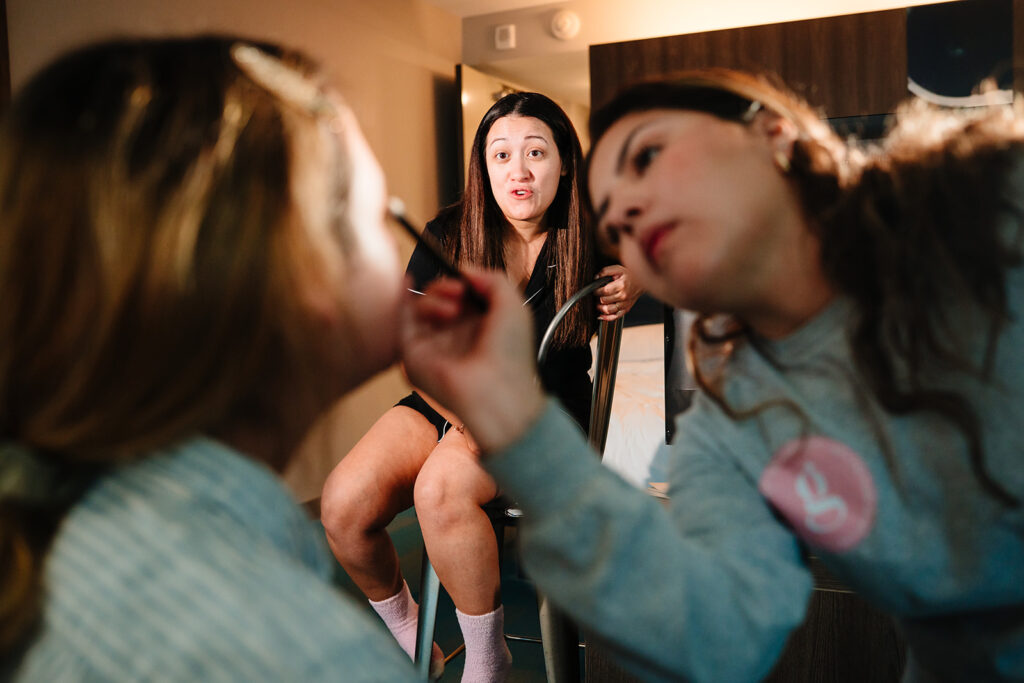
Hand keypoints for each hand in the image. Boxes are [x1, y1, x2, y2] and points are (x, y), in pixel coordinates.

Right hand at [400, 271, 545, 453]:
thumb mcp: (513, 306)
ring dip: (434, 296)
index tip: (467, 280)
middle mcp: (454, 335)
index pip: (460, 295)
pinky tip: (408, 283)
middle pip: (438, 297)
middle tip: (460, 291)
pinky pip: (401, 321)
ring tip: (452, 309)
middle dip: (446, 286)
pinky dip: (402, 298)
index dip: (461, 282)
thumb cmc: (510, 355)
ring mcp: (433, 345)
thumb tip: (464, 269)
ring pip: (421, 306)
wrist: (497, 392)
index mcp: (479, 326)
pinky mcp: (414, 355)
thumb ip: (493, 279)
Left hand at [595, 265, 643, 320]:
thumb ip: (605, 272)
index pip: (604, 291)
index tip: (594, 290)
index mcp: (621, 285)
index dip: (596, 291)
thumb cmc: (629, 275)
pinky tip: (601, 316)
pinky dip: (607, 318)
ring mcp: (625, 304)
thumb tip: (595, 278)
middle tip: (596, 295)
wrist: (641, 281)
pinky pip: (616, 316)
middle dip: (597, 298)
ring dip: (600, 308)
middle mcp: (623, 296)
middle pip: (604, 301)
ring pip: (608, 310)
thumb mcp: (617, 269)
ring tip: (598, 304)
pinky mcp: (626, 309)